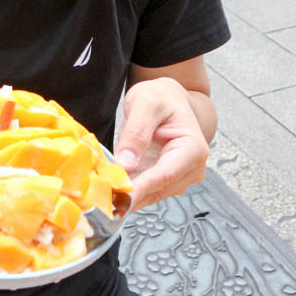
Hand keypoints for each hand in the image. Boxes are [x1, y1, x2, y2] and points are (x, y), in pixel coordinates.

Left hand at [114, 78, 208, 211]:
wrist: (168, 99)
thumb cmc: (161, 97)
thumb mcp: (145, 104)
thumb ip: (136, 132)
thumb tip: (126, 163)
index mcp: (193, 148)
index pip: (166, 175)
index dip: (141, 188)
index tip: (119, 198)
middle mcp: (192, 167)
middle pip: (159, 189)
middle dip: (131, 194)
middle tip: (103, 196)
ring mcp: (181, 177)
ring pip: (152, 194)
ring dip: (129, 194)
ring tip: (105, 189)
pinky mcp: (168, 181)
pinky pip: (148, 190)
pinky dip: (131, 189)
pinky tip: (114, 185)